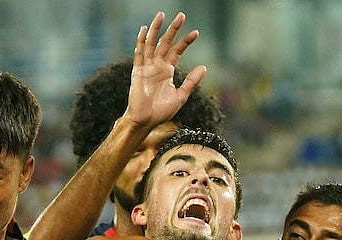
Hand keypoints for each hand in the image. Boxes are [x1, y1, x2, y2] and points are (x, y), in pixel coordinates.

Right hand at [125, 11, 206, 129]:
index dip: (186, 41)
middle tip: (182, 15)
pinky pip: (139, 54)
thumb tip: (203, 67)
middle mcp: (157, 66)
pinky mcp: (138, 71)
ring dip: (156, 29)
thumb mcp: (181, 96)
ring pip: (151, 44)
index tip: (196, 33)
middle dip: (173, 29)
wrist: (146, 122)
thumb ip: (191, 82)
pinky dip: (141, 41)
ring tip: (161, 15)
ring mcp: (147, 67)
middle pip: (165, 43)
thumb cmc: (161, 112)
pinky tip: (145, 30)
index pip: (177, 51)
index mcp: (167, 70)